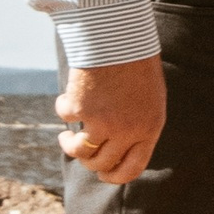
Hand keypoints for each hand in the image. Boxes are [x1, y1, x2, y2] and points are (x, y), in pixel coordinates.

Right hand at [57, 56, 165, 185]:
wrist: (122, 35)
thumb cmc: (136, 64)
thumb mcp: (149, 99)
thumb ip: (138, 125)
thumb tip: (117, 150)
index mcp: (149, 128)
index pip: (131, 169)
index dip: (114, 177)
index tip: (102, 174)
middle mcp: (127, 130)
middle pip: (100, 163)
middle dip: (87, 161)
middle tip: (79, 149)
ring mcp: (102, 121)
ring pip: (78, 150)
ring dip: (68, 145)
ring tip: (65, 138)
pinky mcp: (80, 107)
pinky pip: (66, 117)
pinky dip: (63, 106)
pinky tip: (68, 97)